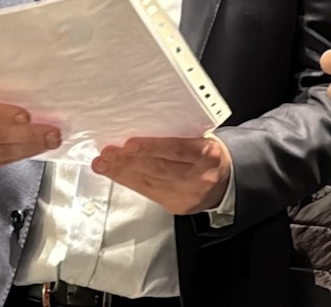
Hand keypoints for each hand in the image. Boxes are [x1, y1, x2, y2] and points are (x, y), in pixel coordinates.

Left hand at [91, 135, 231, 215]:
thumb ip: (179, 134)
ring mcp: (187, 195)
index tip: (129, 143)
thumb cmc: (209, 154)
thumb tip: (142, 125)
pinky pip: (149, 193)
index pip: (177, 150)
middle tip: (108, 152)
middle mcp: (199, 177)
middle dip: (129, 160)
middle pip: (159, 168)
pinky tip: (115, 174)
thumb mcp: (202, 138)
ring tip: (104, 162)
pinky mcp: (176, 206)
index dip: (152, 147)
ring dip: (122, 172)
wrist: (226, 182)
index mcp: (208, 154)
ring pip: (150, 182)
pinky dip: (129, 181)